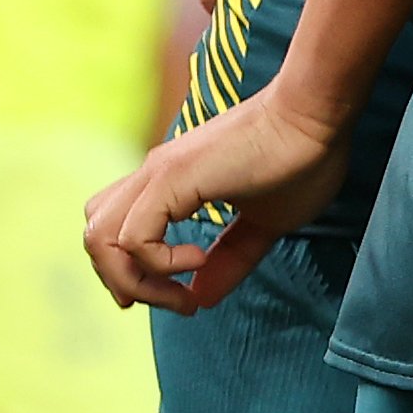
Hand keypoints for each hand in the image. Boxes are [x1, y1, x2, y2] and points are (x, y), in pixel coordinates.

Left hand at [81, 86, 346, 315]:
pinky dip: (158, 263)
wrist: (316, 114)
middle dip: (125, 283)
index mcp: (169, 182)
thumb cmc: (302, 158)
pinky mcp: (171, 178)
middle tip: (177, 298)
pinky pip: (134, 239)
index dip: (136, 273)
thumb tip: (201, 299)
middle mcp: (152, 174)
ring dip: (132, 280)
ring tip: (181, 289)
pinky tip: (197, 259)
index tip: (187, 294)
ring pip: (98, 239)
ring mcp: (157, 173)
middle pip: (96, 238)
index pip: (116, 232)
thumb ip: (230, 259)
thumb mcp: (266, 223)